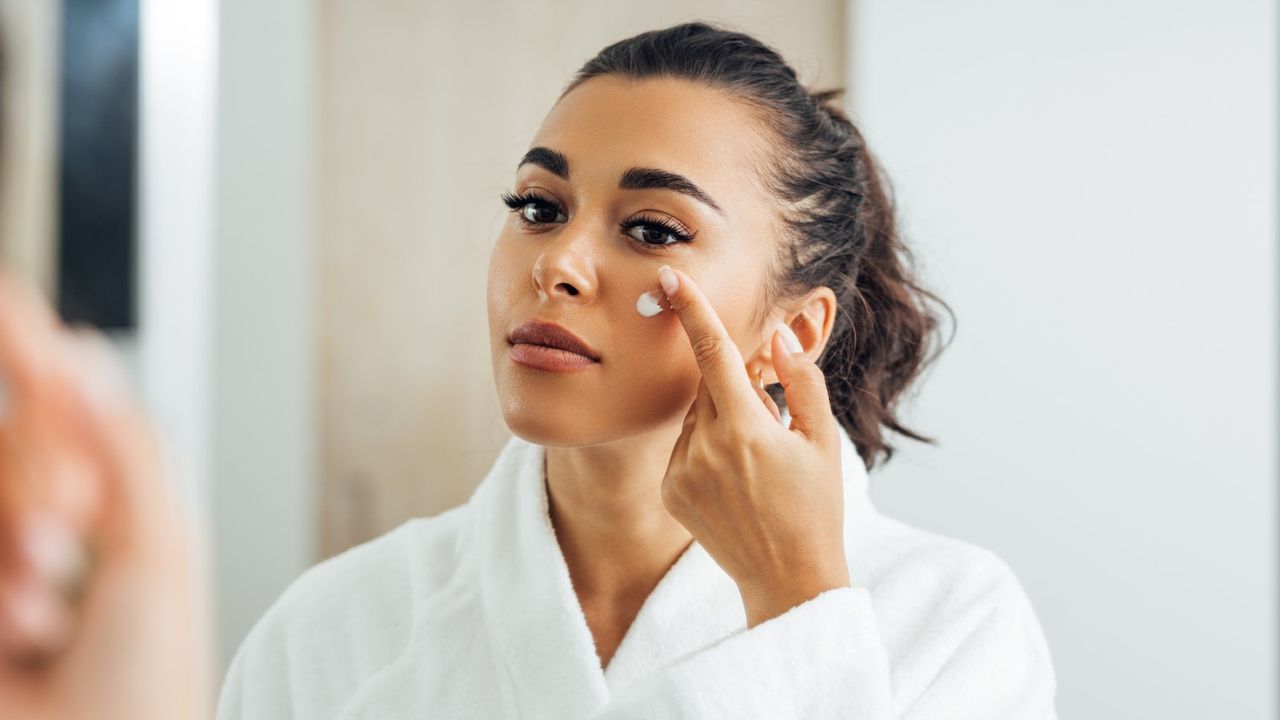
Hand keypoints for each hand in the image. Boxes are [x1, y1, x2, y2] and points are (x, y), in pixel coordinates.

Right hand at [0, 270, 210, 719]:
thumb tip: (82, 359)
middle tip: (62, 539)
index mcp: (110, 509)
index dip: (22, 347)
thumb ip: (125, 449)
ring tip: (43, 617)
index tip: (10, 297)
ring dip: (10, 552)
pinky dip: (1, 590)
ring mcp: (0, 564)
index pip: (56, 408)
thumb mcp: (161, 551)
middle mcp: (42, 530)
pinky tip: (26, 635)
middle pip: (14, 447)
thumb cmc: (151, 682)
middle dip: (35, 480)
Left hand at [655, 265, 849, 628]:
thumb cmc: (815, 507)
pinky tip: (734, 480)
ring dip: (720, 421)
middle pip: (708, 387)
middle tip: (769, 421)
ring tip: (755, 464)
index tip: (670, 279)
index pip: (713, 355)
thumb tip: (778, 337)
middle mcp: (704, 448)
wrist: (787, 578)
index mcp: (745, 430)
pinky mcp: (669, 491)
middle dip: (734, 389)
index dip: (691, 312)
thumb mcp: (823, 441)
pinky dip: (705, 448)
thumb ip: (801, 382)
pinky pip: (682, 448)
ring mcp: (682, 472)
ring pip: (694, 418)